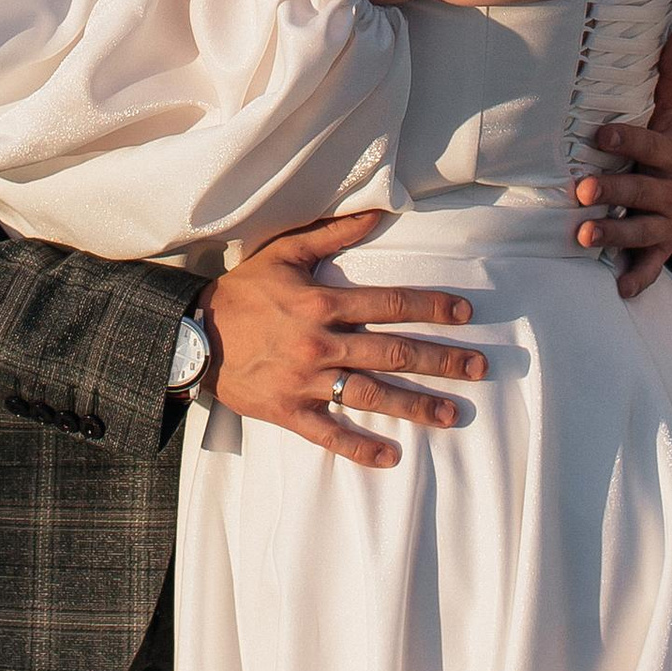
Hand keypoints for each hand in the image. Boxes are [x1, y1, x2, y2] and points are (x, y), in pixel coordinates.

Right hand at [196, 214, 486, 471]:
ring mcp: (306, 380)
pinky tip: (392, 457)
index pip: (391, 302)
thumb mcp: (284, 252)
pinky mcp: (288, 411)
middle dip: (441, 360)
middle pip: (393, 351)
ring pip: (372, 395)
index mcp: (322, 301)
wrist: (191, 335)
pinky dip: (361, 448)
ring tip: (453, 414)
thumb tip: (377, 213)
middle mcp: (320, 342)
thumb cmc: (242, 291)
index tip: (463, 313)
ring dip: (415, 405)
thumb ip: (333, 234)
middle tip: (480, 368)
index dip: (431, 306)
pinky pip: (330, 434)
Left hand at [576, 27, 671, 298]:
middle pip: (643, 191)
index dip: (627, 139)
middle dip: (615, 192)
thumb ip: (671, 76)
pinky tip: (618, 288)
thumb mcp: (670, 111)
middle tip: (583, 192)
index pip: (649, 144)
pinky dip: (638, 277)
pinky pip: (652, 264)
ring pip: (643, 230)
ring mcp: (667, 221)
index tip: (599, 134)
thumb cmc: (665, 143)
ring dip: (615, 235)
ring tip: (584, 237)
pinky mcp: (662, 246)